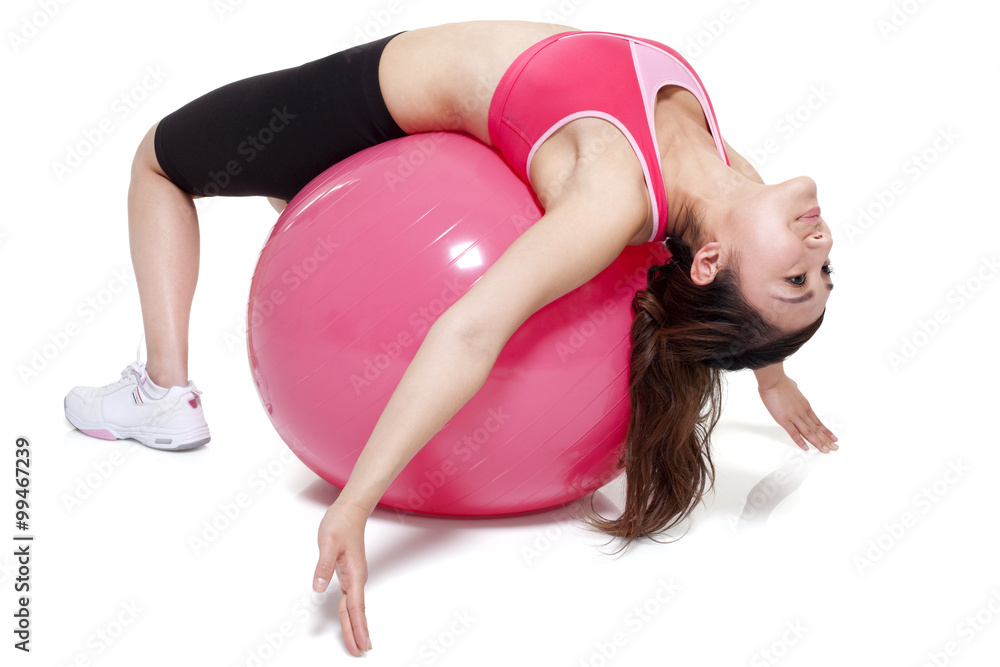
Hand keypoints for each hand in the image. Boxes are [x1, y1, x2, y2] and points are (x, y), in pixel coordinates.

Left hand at [313, 500, 371, 655]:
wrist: (349, 511)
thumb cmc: (340, 524)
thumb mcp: (328, 543)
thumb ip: (323, 566)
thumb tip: (319, 587)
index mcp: (354, 574)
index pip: (356, 607)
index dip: (358, 628)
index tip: (362, 645)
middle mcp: (356, 578)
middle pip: (356, 612)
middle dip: (358, 633)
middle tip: (360, 651)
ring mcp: (353, 577)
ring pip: (354, 607)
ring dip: (355, 625)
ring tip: (357, 643)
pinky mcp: (349, 574)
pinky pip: (350, 599)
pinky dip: (351, 613)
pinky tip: (350, 619)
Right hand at [757, 375, 837, 452]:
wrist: (774, 380)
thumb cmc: (781, 382)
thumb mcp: (794, 389)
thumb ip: (796, 396)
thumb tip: (796, 394)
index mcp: (805, 406)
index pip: (818, 422)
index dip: (826, 431)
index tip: (833, 438)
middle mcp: (802, 413)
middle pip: (816, 429)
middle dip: (826, 440)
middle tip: (834, 448)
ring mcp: (794, 417)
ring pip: (809, 433)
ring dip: (818, 442)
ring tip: (825, 450)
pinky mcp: (784, 420)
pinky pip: (794, 433)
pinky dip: (800, 442)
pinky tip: (806, 448)